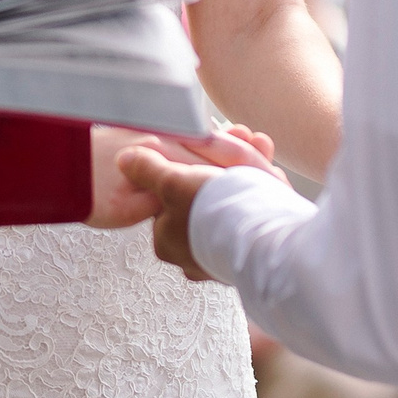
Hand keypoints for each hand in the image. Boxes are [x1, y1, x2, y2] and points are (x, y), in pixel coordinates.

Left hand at [116, 128, 281, 280]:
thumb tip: (124, 160)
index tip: (207, 144)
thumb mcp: (173, 182)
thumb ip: (148, 169)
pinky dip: (266, 190)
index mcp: (167, 240)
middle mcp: (193, 255)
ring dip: (248, 171)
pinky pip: (258, 213)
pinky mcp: (255, 254)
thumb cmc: (213, 211)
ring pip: (234, 203)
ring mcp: (225, 257)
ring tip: (260, 147)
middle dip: (224, 165)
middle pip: (206, 198)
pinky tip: (273, 175)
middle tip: (243, 140)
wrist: (266, 239)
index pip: (170, 196)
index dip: (189, 165)